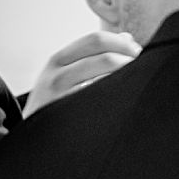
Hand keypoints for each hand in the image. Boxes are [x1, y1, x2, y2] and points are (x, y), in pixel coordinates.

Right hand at [23, 31, 141, 116]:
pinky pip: (101, 106)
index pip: (95, 40)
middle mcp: (57, 75)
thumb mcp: (66, 74)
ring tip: (139, 88)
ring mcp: (61, 98)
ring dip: (128, 81)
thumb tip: (127, 38)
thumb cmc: (55, 104)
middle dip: (130, 61)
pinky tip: (126, 107)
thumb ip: (93, 56)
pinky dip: (118, 102)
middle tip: (146, 70)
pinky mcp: (69, 119)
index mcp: (58, 60)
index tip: (139, 52)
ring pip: (105, 82)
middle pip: (104, 58)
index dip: (122, 44)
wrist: (32, 140)